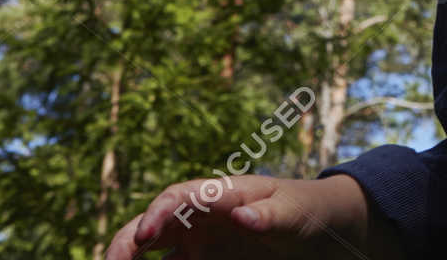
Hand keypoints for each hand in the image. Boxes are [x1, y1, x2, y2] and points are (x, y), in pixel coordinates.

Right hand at [105, 173, 400, 259]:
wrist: (319, 228)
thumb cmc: (305, 210)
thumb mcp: (294, 212)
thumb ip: (270, 214)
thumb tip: (242, 214)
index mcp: (217, 194)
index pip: (177, 198)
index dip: (156, 214)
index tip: (144, 237)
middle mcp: (198, 217)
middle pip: (150, 225)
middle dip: (126, 243)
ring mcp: (196, 242)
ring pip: (152, 251)